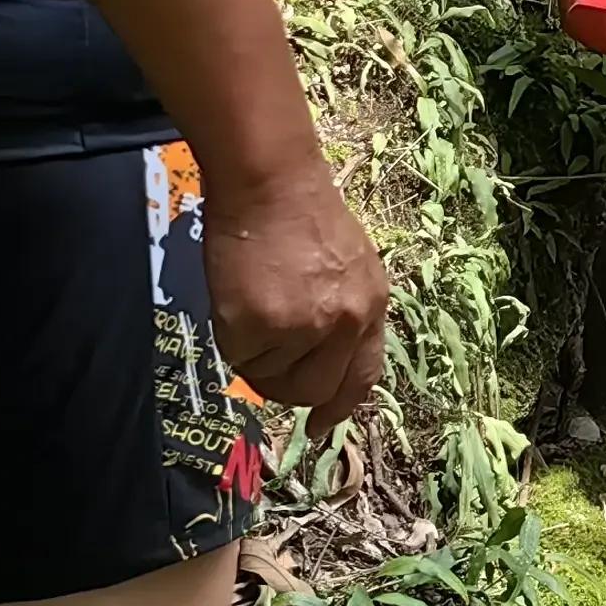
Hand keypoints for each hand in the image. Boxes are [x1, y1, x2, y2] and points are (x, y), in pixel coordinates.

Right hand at [208, 160, 391, 438]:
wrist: (269, 181)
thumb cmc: (299, 213)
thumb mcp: (346, 266)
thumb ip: (342, 314)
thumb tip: (322, 360)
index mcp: (371, 305)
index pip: (363, 376)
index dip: (341, 405)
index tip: (321, 424)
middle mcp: (346, 322)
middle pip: (315, 391)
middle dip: (287, 386)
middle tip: (267, 358)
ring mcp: (304, 327)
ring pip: (272, 378)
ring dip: (258, 356)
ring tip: (253, 309)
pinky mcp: (261, 327)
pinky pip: (241, 359)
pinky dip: (234, 338)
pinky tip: (238, 300)